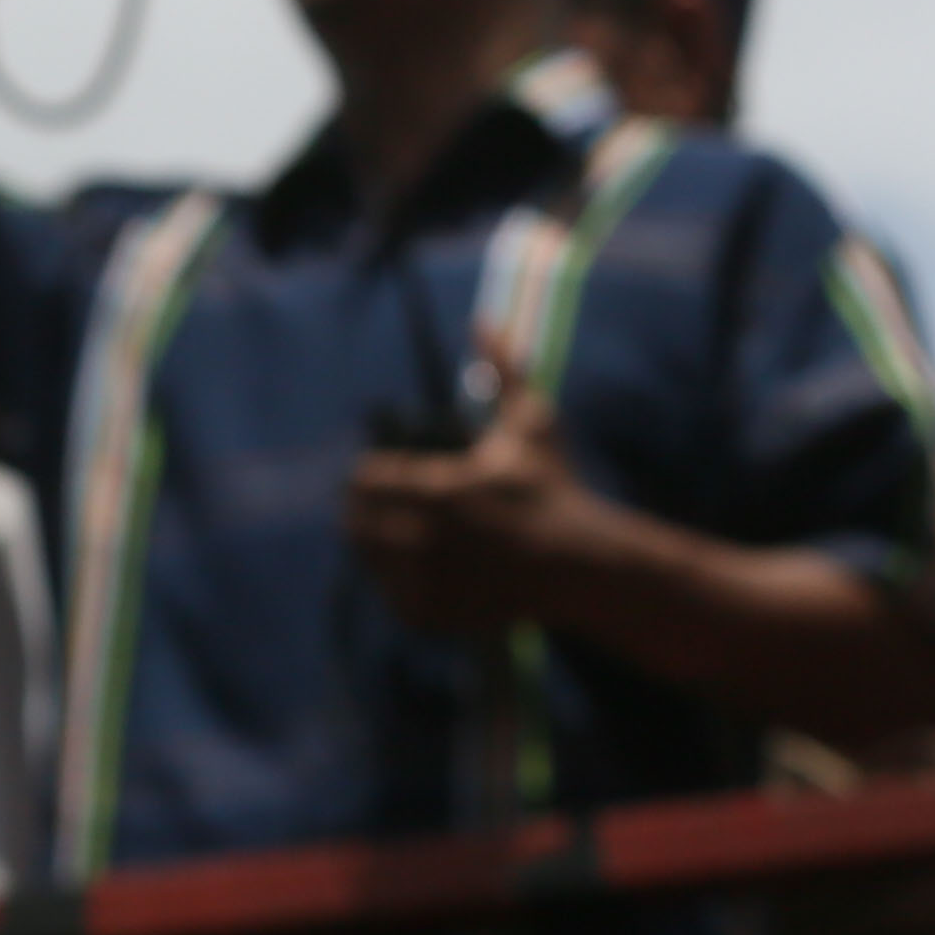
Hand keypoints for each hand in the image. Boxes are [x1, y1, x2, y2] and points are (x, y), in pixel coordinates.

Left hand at [345, 329, 596, 640]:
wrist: (577, 565)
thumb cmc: (552, 488)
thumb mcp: (532, 424)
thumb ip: (504, 370)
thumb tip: (484, 318)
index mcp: (441, 492)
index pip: (365, 481)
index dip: (373, 474)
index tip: (392, 473)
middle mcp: (427, 541)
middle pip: (356, 521)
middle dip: (367, 508)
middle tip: (393, 504)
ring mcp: (425, 583)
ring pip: (367, 557)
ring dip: (377, 541)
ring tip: (410, 531)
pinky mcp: (426, 616)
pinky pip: (386, 591)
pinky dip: (397, 578)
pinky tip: (426, 563)